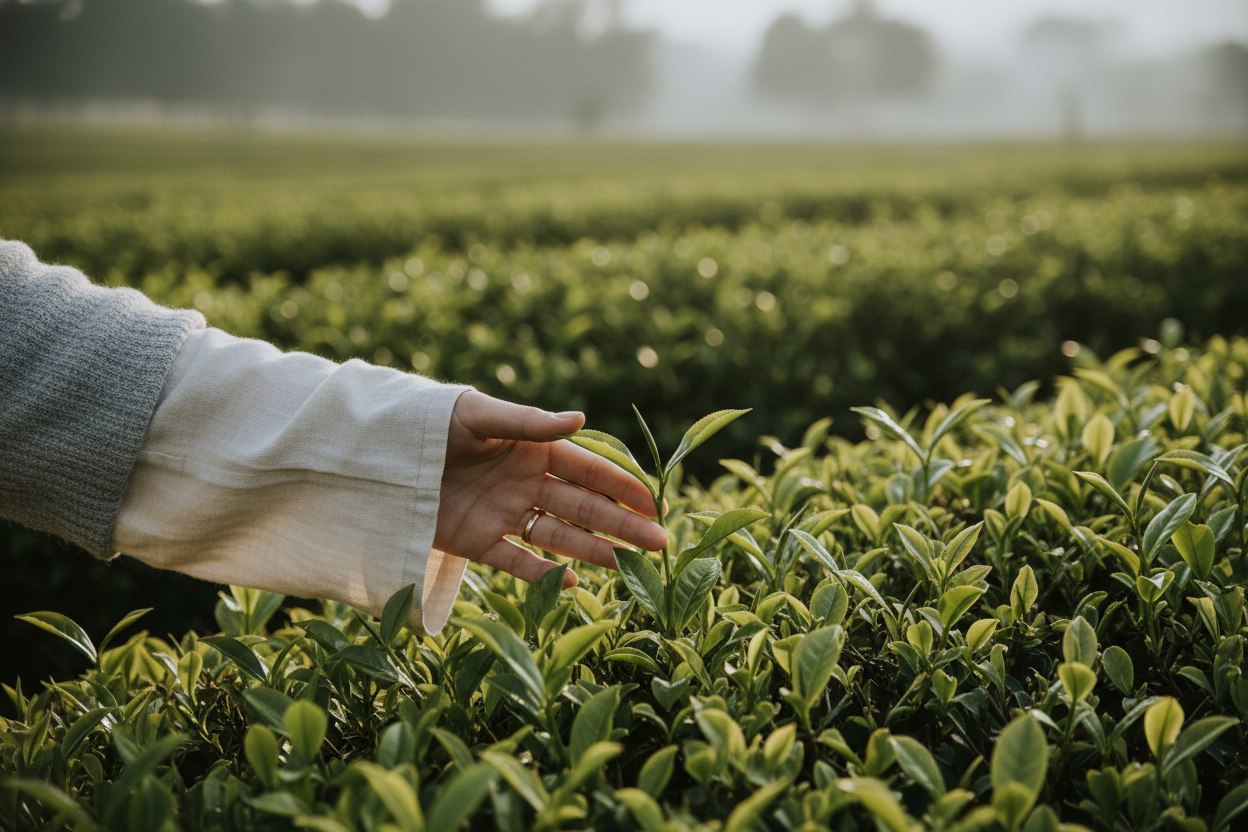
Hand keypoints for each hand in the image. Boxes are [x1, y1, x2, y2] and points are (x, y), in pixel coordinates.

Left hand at [435, 391, 667, 587]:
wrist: (375, 456)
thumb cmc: (429, 422)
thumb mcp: (477, 415)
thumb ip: (527, 422)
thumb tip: (580, 418)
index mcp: (530, 448)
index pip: (588, 469)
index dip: (622, 485)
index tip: (655, 502)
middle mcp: (523, 481)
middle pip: (583, 506)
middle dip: (623, 523)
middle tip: (660, 541)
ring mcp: (502, 512)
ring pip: (559, 535)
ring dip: (594, 549)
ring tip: (629, 565)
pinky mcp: (475, 539)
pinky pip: (516, 561)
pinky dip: (542, 573)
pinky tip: (571, 583)